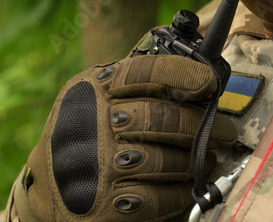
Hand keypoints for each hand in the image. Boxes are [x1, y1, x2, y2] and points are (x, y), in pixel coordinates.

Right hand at [7, 55, 236, 221]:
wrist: (47, 185)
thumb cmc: (86, 130)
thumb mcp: (97, 93)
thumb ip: (137, 80)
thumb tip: (200, 68)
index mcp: (94, 87)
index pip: (143, 72)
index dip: (182, 74)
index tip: (209, 81)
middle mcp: (91, 121)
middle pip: (161, 118)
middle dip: (202, 125)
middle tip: (225, 130)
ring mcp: (98, 164)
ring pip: (165, 159)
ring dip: (196, 160)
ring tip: (208, 157)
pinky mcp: (106, 203)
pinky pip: (158, 197)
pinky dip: (181, 192)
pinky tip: (187, 184)